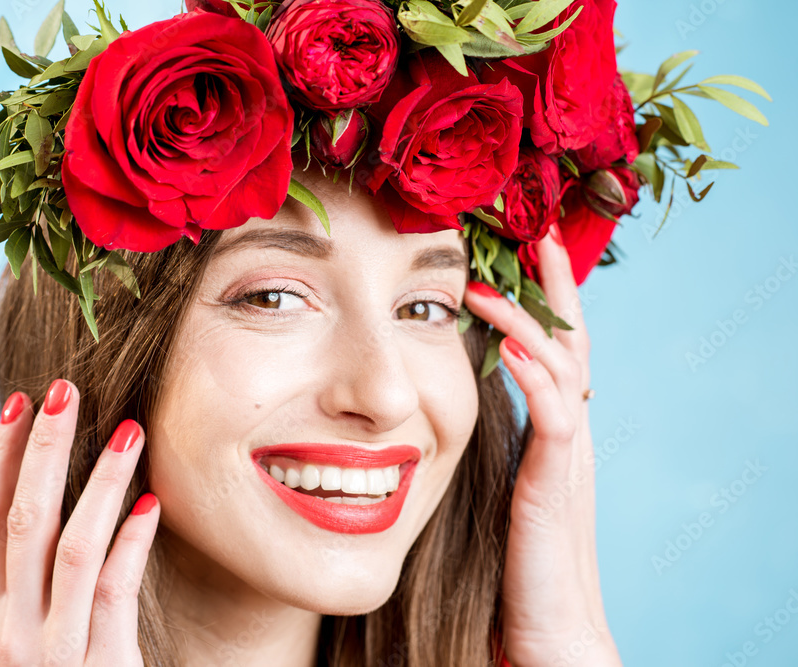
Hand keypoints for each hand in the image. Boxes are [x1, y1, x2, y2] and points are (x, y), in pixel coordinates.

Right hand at [0, 379, 158, 665]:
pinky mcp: (100, 665)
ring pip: (71, 548)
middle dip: (44, 452)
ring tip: (130, 433)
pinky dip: (132, 541)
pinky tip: (151, 504)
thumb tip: (59, 487)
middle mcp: (11, 628)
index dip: (0, 458)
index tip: (22, 403)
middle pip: (22, 522)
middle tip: (67, 390)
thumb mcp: (34, 629)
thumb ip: (38, 573)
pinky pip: (115, 590)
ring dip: (98, 484)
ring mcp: (52, 649)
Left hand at [464, 224, 620, 666]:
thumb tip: (427, 415)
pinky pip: (556, 418)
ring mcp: (566, 459)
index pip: (552, 352)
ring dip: (530, 318)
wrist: (547, 638)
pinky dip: (535, 376)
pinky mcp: (555, 488)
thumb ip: (477, 448)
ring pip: (565, 367)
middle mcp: (566, 436)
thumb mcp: (492, 491)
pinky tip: (509, 345)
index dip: (542, 301)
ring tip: (499, 277)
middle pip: (571, 344)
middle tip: (541, 232)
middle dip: (553, 287)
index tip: (526, 249)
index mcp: (550, 435)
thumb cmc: (510, 569)